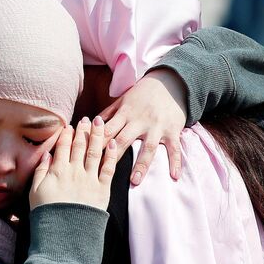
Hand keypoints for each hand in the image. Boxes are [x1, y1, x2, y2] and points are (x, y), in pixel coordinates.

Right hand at [30, 116, 117, 210]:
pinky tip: (112, 144)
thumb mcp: (36, 191)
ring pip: (95, 152)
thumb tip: (46, 154)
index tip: (70, 126)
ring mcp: (90, 179)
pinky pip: (108, 168)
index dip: (67, 134)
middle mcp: (75, 171)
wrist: (63, 233)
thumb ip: (41, 170)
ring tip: (100, 123)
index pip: (63, 146)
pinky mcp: (102, 189)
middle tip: (87, 119)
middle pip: (80, 145)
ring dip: (98, 135)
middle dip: (83, 130)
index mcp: (58, 170)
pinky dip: (111, 155)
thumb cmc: (46, 213)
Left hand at [99, 68, 186, 184]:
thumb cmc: (142, 93)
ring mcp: (157, 127)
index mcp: (125, 113)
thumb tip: (90, 125)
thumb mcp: (123, 99)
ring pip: (148, 148)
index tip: (87, 159)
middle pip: (124, 140)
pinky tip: (174, 177)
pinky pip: (174, 149)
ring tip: (134, 181)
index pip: (108, 130)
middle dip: (113, 157)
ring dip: (141, 165)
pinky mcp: (172, 130)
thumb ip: (108, 113)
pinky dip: (176, 162)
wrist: (170, 82)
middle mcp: (140, 121)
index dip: (97, 143)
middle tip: (104, 175)